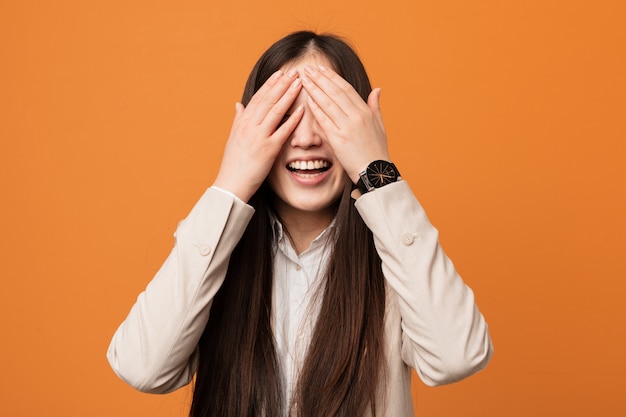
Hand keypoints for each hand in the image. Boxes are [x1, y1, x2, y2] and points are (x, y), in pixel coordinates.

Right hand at [214, 69, 303, 201]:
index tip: (280, 73)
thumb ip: (238, 119)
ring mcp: (258, 137)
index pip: (258, 98)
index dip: (270, 84)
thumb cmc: (234, 163)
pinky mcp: (267, 150)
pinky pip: (282, 131)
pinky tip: (302, 110)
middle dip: (282, 84)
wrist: (231, 184)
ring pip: (275, 111)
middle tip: (294, 71)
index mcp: (242, 122)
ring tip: (299, 83)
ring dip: (288, 95)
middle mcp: (249, 126)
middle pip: (268, 100)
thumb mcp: (233, 138)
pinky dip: (292, 120)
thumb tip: (238, 104)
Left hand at [301, 65, 389, 182]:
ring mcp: (347, 127)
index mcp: (365, 112)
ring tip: (304, 79)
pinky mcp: (339, 139)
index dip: (332, 77)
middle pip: (335, 92)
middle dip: (320, 79)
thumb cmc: (377, 150)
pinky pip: (324, 120)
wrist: (375, 172)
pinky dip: (315, 109)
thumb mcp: (380, 125)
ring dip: (314, 89)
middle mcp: (357, 116)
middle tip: (308, 69)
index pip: (346, 89)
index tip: (321, 69)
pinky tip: (307, 99)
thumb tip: (377, 89)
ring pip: (328, 103)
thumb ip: (376, 106)